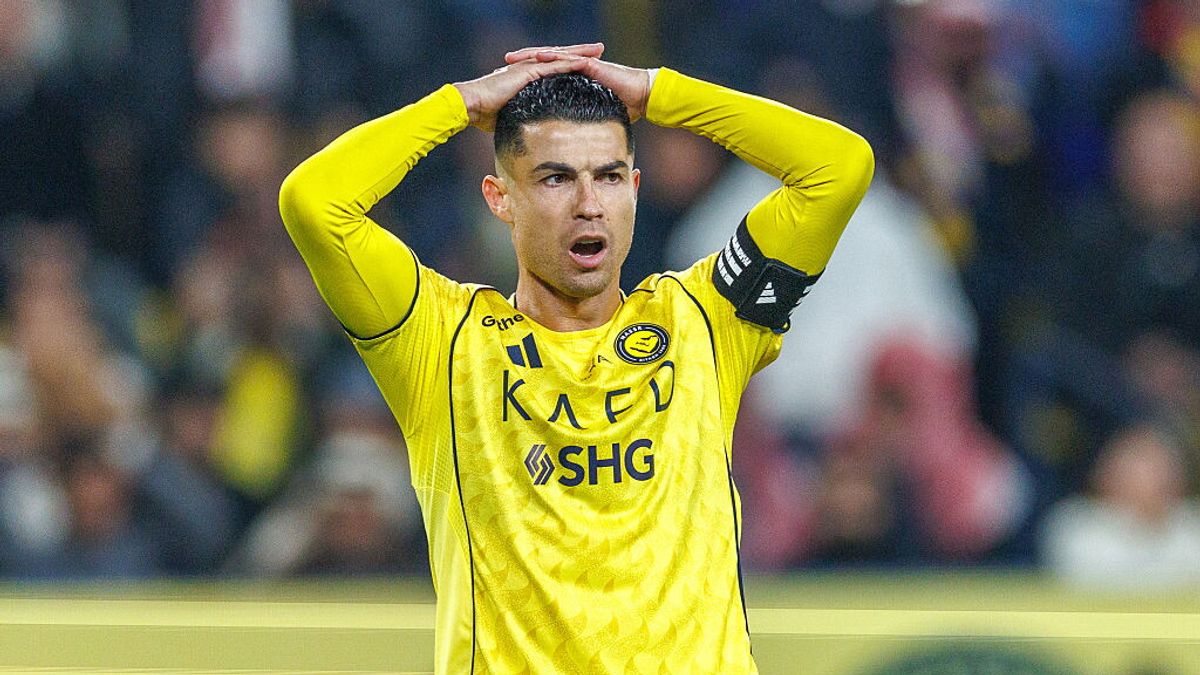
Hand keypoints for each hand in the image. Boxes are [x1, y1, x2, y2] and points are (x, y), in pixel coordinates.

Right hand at [453, 44, 603, 130]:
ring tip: (598, 50)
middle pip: (559, 57)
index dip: (569, 64)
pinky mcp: (526, 72)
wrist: (471, 105)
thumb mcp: (509, 115)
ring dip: (579, 53)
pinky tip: (584, 62)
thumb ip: (521, 118)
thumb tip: (529, 133)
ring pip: (559, 57)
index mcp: (525, 76)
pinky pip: (552, 66)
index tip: (587, 64)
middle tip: (600, 49)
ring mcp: (527, 68)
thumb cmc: (484, 114)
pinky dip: (569, 63)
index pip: (552, 67)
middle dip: (580, 52)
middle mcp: (528, 68)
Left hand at [503, 46, 652, 120]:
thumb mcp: (593, 118)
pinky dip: (553, 57)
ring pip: (553, 56)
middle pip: (544, 62)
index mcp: (573, 79)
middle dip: (523, 62)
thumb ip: (581, 126)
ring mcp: (583, 64)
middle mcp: (576, 68)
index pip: (545, 74)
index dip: (526, 75)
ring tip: (514, 58)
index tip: (507, 79)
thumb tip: (570, 145)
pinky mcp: (591, 65)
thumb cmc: (623, 108)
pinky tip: (538, 58)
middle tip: (503, 63)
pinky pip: (569, 59)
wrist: (642, 97)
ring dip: (532, 56)